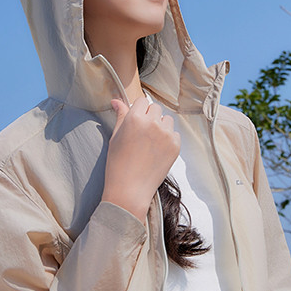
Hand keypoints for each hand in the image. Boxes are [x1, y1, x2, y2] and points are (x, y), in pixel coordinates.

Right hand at [102, 97, 179, 221]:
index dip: (138, 110)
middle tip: (142, 133)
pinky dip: (168, 139)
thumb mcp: (115, 137)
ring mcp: (166, 135)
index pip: (142, 101)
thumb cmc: (118, 164)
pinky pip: (174, 134)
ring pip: (167, 120)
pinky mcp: (175, 146)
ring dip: (161, 126)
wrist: (130, 189)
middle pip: (156, 108)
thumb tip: (117, 101)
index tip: (136, 120)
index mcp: (135, 118)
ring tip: (150, 143)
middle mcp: (152, 123)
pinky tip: (157, 151)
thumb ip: (120, 116)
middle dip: (150, 116)